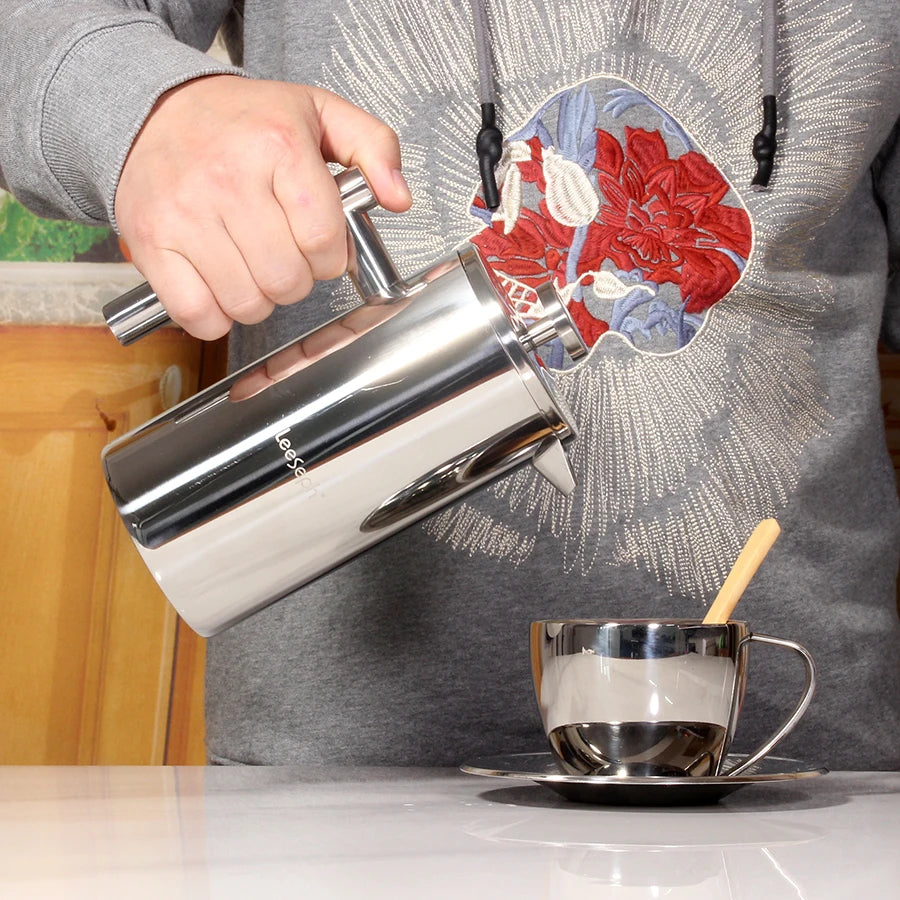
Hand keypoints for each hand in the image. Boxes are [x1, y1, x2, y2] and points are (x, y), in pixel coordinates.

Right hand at [114, 75, 411, 339]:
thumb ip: (374, 148)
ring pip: (247, 303)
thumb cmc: (241, 122)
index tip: (320, 248)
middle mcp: (227, 178)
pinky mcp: (151, 242)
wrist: (153, 111)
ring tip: (251, 267)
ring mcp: (184, 214)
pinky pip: (197, 314)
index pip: (324, 240)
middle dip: (295, 280)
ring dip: (258, 300)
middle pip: (287, 280)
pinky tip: (219, 286)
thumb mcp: (319, 113)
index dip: (331, 258)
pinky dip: (214, 315)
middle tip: (282, 256)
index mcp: (277, 144)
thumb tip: (398, 197)